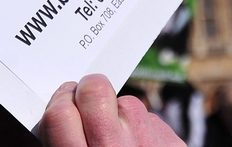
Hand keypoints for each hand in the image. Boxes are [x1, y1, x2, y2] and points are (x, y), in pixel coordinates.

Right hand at [39, 74, 184, 146]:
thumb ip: (62, 138)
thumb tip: (57, 109)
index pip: (59, 113)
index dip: (59, 104)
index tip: (62, 106)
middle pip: (94, 90)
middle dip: (87, 91)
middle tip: (85, 104)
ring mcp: (149, 143)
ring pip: (125, 102)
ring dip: (117, 114)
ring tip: (118, 140)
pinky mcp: (174, 143)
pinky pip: (150, 120)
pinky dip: (141, 131)